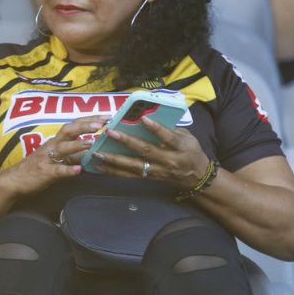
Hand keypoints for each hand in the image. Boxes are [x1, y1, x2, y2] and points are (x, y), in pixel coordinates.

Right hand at [0, 115, 106, 195]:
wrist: (16, 180)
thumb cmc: (39, 167)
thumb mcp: (59, 158)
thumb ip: (75, 154)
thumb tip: (93, 151)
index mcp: (57, 141)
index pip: (74, 125)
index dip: (89, 119)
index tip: (106, 116)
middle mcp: (52, 146)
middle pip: (68, 130)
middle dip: (84, 125)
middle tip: (101, 123)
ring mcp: (48, 158)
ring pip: (62, 148)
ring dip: (77, 144)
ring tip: (91, 141)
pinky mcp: (45, 172)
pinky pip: (57, 170)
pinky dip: (68, 170)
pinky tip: (78, 170)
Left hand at [91, 116, 210, 190]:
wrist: (196, 177)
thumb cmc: (190, 151)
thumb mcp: (187, 137)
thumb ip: (170, 128)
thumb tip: (147, 115)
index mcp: (181, 148)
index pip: (169, 138)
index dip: (157, 129)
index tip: (143, 119)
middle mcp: (169, 161)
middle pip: (146, 151)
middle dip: (126, 142)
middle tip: (109, 132)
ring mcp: (157, 172)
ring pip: (133, 166)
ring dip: (114, 159)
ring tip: (97, 152)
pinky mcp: (149, 179)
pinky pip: (129, 175)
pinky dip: (113, 171)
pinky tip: (99, 165)